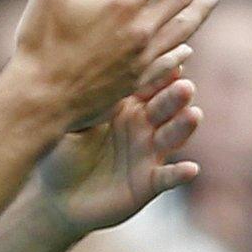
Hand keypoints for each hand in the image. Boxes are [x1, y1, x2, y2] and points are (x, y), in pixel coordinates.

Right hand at [4, 0, 222, 133]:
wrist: (40, 99)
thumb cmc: (40, 40)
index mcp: (123, 2)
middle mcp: (141, 29)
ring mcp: (142, 57)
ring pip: (183, 28)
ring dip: (201, 9)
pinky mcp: (137, 80)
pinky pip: (170, 59)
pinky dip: (183, 46)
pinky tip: (188, 44)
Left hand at [38, 53, 203, 238]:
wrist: (57, 197)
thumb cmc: (60, 152)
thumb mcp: (69, 123)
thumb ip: (84, 101)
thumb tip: (83, 68)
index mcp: (124, 104)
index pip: (147, 84)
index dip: (160, 71)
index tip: (176, 55)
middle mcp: (142, 125)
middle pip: (165, 105)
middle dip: (176, 95)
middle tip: (184, 85)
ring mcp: (148, 153)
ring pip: (172, 136)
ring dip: (184, 126)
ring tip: (193, 115)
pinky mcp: (148, 183)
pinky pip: (167, 177)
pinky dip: (180, 174)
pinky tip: (190, 169)